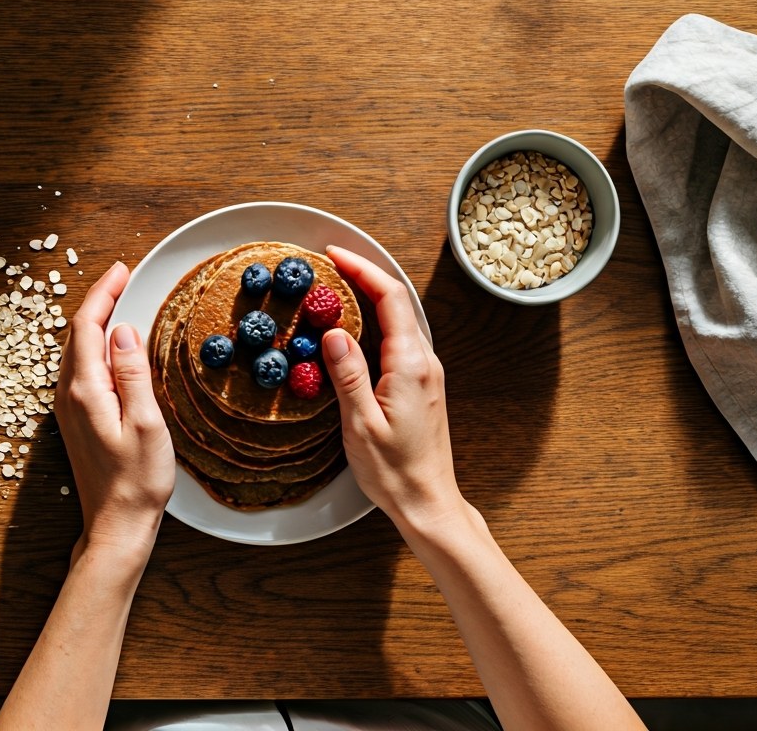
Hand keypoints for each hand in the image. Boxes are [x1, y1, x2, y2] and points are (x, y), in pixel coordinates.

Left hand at [54, 261, 175, 561]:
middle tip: (123, 277)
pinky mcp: (76, 419)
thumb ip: (132, 373)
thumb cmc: (137, 481)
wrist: (116, 524)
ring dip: (95, 322)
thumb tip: (122, 330)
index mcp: (85, 390)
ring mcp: (68, 408)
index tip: (122, 269)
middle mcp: (69, 395)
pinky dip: (94, 346)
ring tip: (118, 301)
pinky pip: (80, 369)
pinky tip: (110, 346)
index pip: (89, 326)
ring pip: (77, 350)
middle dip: (98, 300)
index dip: (104, 292)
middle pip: (78, 333)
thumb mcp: (145, 423)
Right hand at [320, 246, 466, 529]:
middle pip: (397, 302)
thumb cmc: (395, 471)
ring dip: (369, 298)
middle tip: (329, 266)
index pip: (390, 298)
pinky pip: (398, 340)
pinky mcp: (421, 386)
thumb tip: (333, 332)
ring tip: (336, 289)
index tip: (334, 255)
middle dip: (363, 276)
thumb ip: (348, 374)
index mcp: (411, 365)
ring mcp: (426, 374)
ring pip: (398, 320)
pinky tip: (353, 329)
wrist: (428, 502)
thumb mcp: (361, 423)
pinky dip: (375, 323)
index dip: (362, 269)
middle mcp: (424, 363)